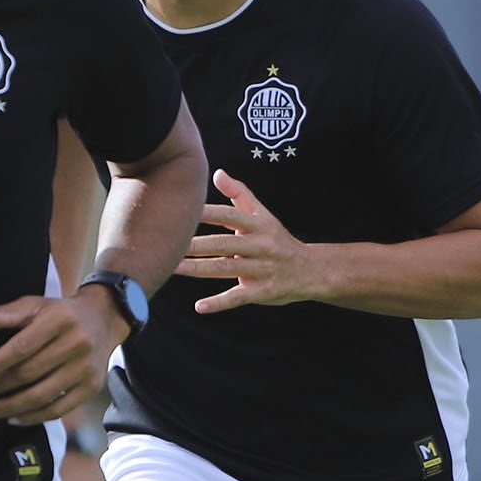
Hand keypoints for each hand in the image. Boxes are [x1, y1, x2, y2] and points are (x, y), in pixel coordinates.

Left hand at [0, 291, 118, 425]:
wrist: (104, 319)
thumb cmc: (62, 314)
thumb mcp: (37, 305)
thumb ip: (9, 313)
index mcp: (59, 320)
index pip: (22, 347)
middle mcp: (77, 343)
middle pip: (30, 373)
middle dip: (0, 386)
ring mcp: (86, 368)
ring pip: (42, 395)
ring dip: (12, 406)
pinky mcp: (92, 386)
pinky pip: (59, 408)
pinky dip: (34, 417)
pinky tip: (15, 417)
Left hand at [173, 168, 320, 313]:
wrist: (310, 270)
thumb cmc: (277, 239)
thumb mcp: (263, 215)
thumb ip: (239, 194)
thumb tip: (217, 173)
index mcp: (258, 225)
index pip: (229, 215)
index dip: (206, 213)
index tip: (182, 210)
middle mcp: (260, 245)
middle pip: (223, 243)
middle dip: (195, 244)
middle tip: (169, 243)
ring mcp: (262, 269)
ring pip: (225, 268)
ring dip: (198, 268)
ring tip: (173, 267)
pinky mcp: (262, 291)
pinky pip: (237, 297)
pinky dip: (219, 303)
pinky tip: (199, 307)